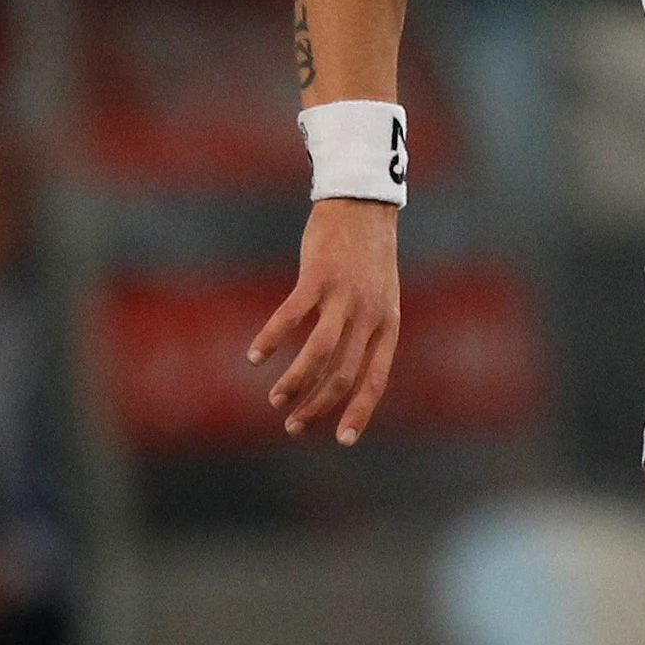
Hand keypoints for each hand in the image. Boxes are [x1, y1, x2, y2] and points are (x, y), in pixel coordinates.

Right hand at [250, 198, 400, 443]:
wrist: (363, 205)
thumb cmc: (367, 256)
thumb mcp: (381, 298)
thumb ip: (367, 332)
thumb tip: (342, 371)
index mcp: (388, 325)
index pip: (375, 380)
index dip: (359, 411)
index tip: (343, 440)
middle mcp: (370, 315)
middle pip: (343, 374)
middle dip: (318, 405)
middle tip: (294, 424)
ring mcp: (345, 296)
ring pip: (320, 353)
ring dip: (296, 381)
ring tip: (276, 399)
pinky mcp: (318, 276)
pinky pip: (292, 316)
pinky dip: (272, 338)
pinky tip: (255, 356)